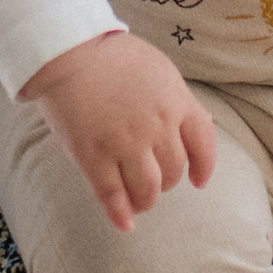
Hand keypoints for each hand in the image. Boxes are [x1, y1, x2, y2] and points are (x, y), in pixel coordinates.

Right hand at [23, 31, 214, 232]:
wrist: (69, 49)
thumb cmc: (111, 54)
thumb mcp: (157, 68)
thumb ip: (176, 98)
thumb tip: (197, 122)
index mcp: (175, 101)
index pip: (203, 143)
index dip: (204, 167)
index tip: (198, 180)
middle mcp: (156, 126)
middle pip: (173, 171)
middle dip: (166, 182)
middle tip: (154, 182)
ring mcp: (125, 143)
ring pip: (147, 190)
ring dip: (146, 201)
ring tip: (139, 202)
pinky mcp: (94, 156)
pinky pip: (112, 195)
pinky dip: (120, 214)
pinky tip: (124, 223)